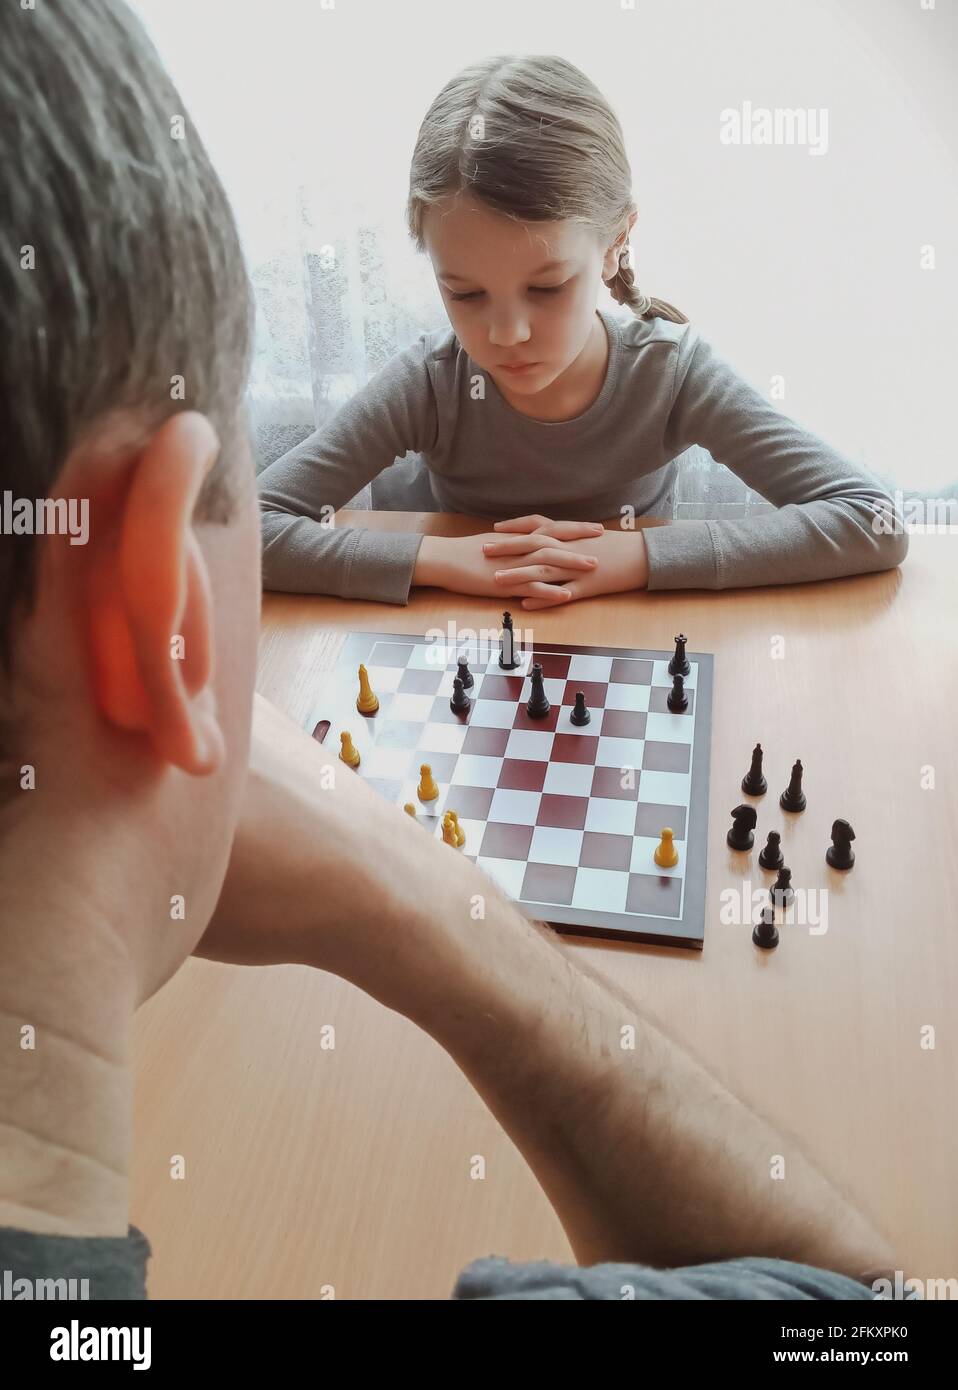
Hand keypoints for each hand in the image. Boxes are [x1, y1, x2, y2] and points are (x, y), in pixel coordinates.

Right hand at [414, 516, 602, 601]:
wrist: (444, 559)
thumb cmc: (466, 553)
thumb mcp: (495, 545)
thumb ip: (516, 545)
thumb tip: (528, 546)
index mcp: (518, 538)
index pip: (552, 528)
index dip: (575, 527)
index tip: (595, 527)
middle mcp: (519, 548)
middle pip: (556, 540)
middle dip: (581, 540)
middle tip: (604, 540)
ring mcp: (514, 565)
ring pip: (548, 561)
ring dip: (572, 563)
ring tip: (594, 566)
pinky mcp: (506, 583)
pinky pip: (533, 587)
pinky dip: (551, 591)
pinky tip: (567, 596)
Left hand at [482, 520, 648, 608]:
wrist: (647, 555)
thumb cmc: (621, 547)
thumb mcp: (591, 540)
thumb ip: (570, 540)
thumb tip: (551, 540)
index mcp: (571, 536)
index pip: (538, 527)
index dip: (515, 528)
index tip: (495, 530)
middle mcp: (571, 549)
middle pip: (534, 546)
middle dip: (508, 548)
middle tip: (484, 550)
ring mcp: (578, 568)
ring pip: (543, 570)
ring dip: (518, 575)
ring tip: (496, 580)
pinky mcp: (588, 586)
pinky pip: (562, 594)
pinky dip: (543, 599)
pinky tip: (526, 604)